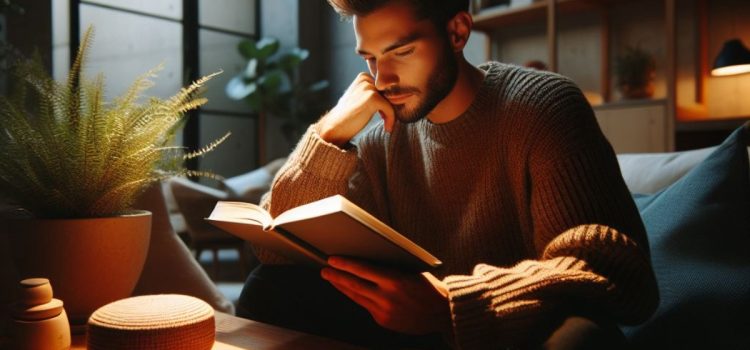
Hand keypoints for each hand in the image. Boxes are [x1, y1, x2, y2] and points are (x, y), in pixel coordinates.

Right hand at [316, 73, 395, 145]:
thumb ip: (373, 94)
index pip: (385, 88)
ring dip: (390, 115)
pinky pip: (390, 108)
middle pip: (389, 93)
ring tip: (385, 124)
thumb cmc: (348, 116)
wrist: (335, 127)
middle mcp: (365, 79)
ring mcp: (368, 87)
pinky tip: (387, 128)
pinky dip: (391, 120)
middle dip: (389, 107)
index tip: (382, 114)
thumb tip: (395, 97)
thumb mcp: (360, 99)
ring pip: (391, 101)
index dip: (386, 101)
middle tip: (384, 120)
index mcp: (363, 77)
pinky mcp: (372, 98)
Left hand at [320, 256, 450, 334]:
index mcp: (395, 281)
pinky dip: (358, 298)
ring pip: (356, 297)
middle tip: (325, 270)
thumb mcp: (411, 271)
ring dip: (342, 287)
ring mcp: (384, 312)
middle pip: (354, 285)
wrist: (443, 313)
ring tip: (332, 279)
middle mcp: (387, 298)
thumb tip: (365, 262)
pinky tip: (351, 291)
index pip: (362, 270)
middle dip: (337, 277)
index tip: (332, 260)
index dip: (345, 264)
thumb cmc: (428, 287)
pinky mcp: (384, 322)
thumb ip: (389, 269)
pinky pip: (366, 307)